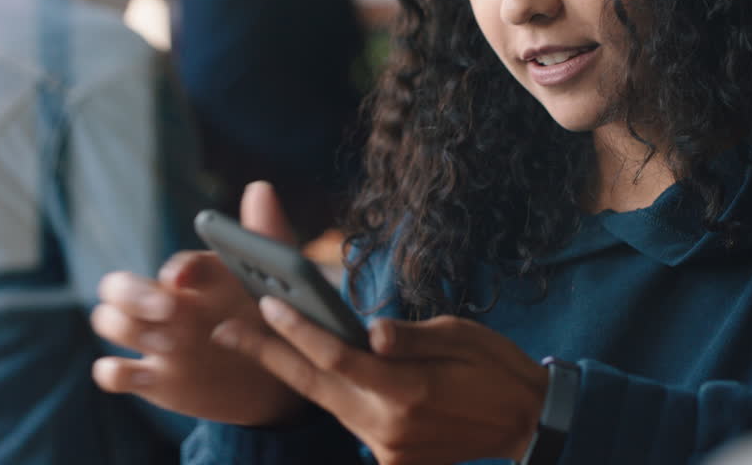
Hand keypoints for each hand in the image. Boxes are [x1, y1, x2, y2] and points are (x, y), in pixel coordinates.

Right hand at [90, 182, 307, 424]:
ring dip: (128, 328)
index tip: (184, 277)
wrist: (277, 381)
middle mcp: (166, 306)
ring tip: (170, 343)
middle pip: (117, 286)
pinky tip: (143, 373)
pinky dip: (114, 371)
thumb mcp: (276, 283)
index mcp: (196, 280)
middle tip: (168, 308)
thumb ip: (267, 238)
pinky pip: (111, 373)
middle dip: (132, 293)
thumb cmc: (271, 320)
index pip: (176, 266)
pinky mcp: (151, 379)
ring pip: (109, 321)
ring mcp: (154, 342)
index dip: (177, 269)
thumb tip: (260, 187)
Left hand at [214, 300, 547, 464]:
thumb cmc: (495, 366)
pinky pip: (351, 420)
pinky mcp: (391, 461)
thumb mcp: (459, 335)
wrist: (526, 423)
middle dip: (267, 356)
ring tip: (260, 340)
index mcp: (408, 391)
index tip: (267, 304)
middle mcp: (389, 427)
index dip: (298, 330)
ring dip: (295, 372)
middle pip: (315, 386)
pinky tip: (315, 366)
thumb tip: (369, 332)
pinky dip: (333, 393)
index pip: (337, 358)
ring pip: (328, 404)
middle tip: (225, 330)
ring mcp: (388, 449)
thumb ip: (409, 338)